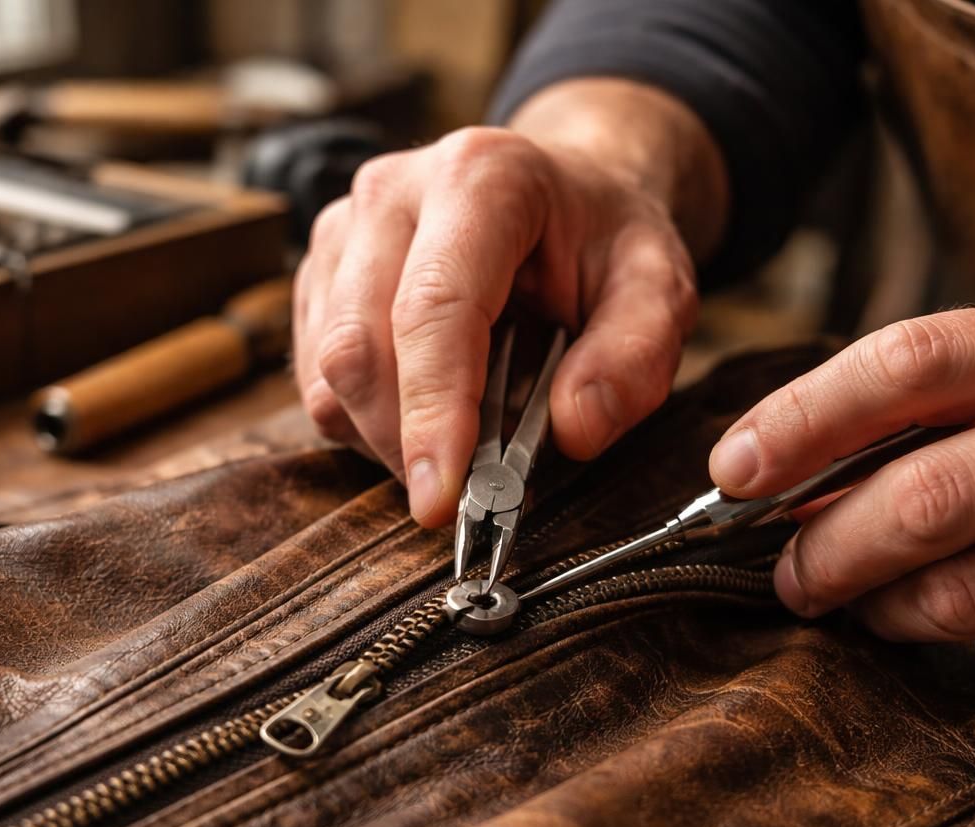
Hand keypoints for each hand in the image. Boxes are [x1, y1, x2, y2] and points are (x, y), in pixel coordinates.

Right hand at [293, 79, 724, 524]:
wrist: (565, 189)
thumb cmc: (604, 242)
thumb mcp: (659, 289)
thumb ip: (634, 358)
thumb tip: (574, 431)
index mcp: (482, 179)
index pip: (434, 310)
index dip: (432, 414)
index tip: (440, 500)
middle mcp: (395, 191)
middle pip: (358, 345)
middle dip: (403, 442)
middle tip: (463, 495)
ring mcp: (345, 227)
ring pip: (326, 367)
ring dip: (383, 435)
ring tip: (457, 438)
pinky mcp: (321, 269)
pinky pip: (315, 373)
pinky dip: (364, 418)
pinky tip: (425, 408)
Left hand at [709, 304, 974, 724]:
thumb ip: (925, 414)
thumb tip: (767, 479)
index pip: (912, 361)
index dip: (802, 419)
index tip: (732, 471)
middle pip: (924, 500)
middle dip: (825, 550)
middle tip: (791, 575)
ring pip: (957, 601)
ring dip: (890, 614)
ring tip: (886, 602)